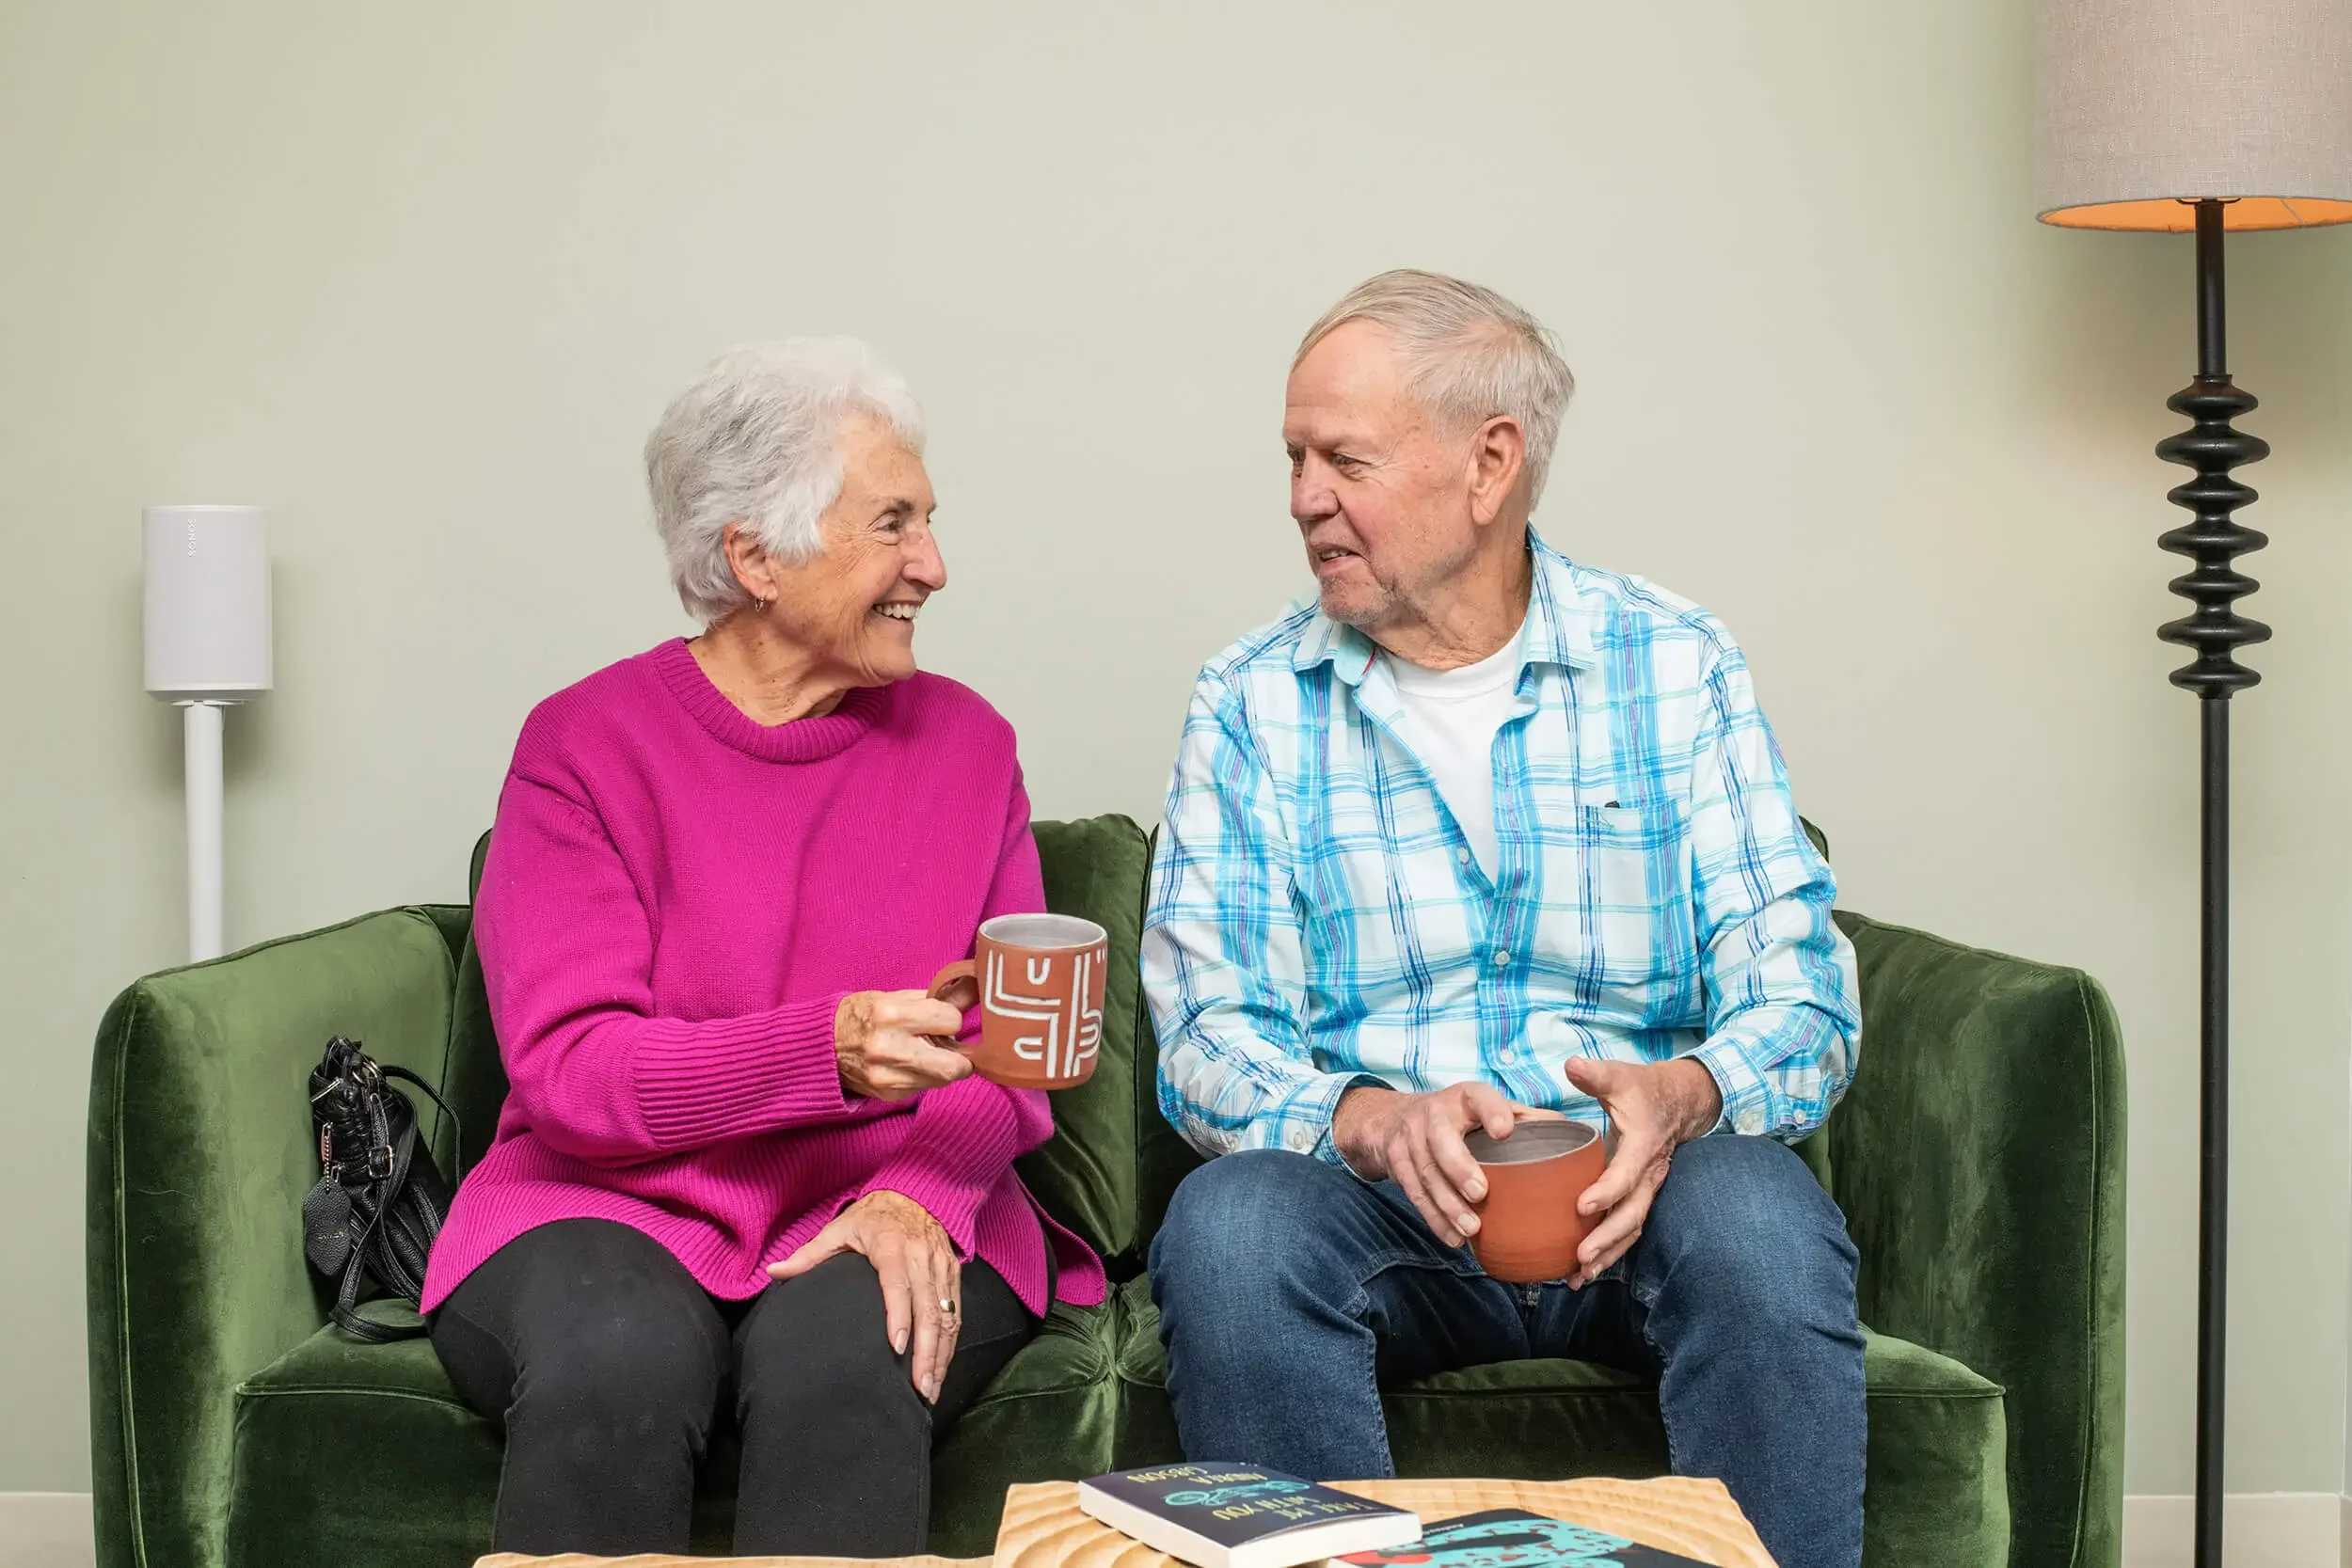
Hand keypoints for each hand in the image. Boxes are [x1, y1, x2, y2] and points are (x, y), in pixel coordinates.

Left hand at [768, 1190, 961, 1402]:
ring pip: (946, 1315)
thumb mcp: (839, 1229)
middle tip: (919, 1386)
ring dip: (940, 1354)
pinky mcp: (953, 1276)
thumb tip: (774, 1272)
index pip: (898, 1284)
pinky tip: (940, 1369)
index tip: (897, 1347)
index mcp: (892, 1246)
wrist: (917, 1193)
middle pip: (929, 1308)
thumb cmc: (873, 1217)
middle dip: (926, 1350)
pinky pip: (956, 1313)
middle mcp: (921, 1257)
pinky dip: (950, 1343)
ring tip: (930, 1389)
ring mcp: (941, 1268)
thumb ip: (809, 1254)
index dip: (899, 1315)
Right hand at [834, 990, 972, 1100]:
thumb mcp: (892, 997)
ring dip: (941, 1067)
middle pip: (954, 1065)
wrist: (822, 1046)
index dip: (951, 1018)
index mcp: (891, 1015)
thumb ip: (933, 999)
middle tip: (954, 1049)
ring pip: (941, 1079)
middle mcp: (889, 1048)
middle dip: (961, 1057)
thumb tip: (973, 994)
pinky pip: (923, 1088)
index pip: (951, 1020)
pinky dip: (923, 1077)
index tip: (943, 1019)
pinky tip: (908, 1066)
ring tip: (926, 1054)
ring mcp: (888, 1076)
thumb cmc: (859, 1016)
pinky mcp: (888, 1094)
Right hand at [1331, 1083, 1561, 1247]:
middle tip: (1480, 1194)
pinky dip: (1434, 1219)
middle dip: (1459, 1167)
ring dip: (1447, 1205)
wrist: (1391, 1119)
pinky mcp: (1396, 1162)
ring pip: (1426, 1173)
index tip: (1507, 1131)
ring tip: (1471, 1229)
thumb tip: (1572, 1134)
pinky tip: (1454, 1239)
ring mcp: (1410, 1138)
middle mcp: (1433, 1113)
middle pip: (1442, 1140)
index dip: (1492, 1112)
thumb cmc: (1456, 1117)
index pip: (1479, 1098)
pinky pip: (1414, 1193)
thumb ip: (1524, 1117)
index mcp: (1464, 1097)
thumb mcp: (1485, 1107)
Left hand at [1561, 1056, 1723, 1287]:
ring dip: (1607, 1255)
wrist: (1678, 1102)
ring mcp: (1647, 1190)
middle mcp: (1649, 1175)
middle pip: (1632, 1214)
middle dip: (1607, 1239)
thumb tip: (1571, 1064)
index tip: (1581, 1206)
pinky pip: (1626, 1231)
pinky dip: (1608, 1253)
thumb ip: (1596, 1074)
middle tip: (1580, 1257)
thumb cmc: (1643, 1090)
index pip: (1626, 1174)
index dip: (1607, 1191)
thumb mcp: (1621, 1076)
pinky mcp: (1639, 1197)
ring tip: (1578, 1276)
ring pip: (1631, 1230)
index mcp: (1643, 1146)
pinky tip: (1582, 1272)